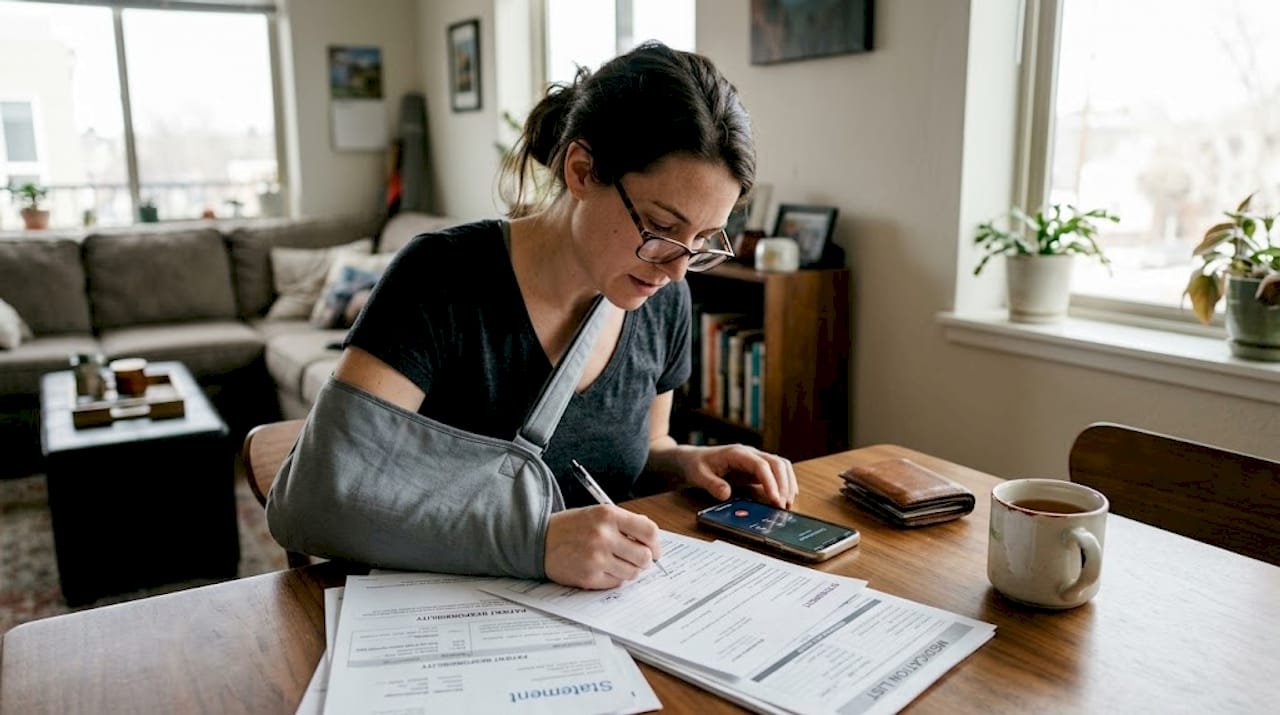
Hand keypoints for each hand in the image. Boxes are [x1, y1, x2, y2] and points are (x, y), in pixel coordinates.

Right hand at [544, 505, 662, 588]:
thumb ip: (625, 524)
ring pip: (633, 572)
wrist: (539, 540)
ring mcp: (596, 558)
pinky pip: (616, 582)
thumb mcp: (598, 514)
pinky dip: (614, 578)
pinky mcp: (589, 576)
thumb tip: (652, 542)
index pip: (649, 531)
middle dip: (645, 560)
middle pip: (645, 556)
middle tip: (637, 559)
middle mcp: (603, 535)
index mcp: (608, 515)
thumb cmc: (572, 527)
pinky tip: (602, 569)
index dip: (656, 544)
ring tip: (616, 563)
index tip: (655, 550)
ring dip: (629, 570)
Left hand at [679, 444, 797, 508]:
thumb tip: (725, 494)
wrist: (693, 459)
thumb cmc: (696, 465)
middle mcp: (750, 453)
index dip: (771, 482)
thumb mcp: (698, 475)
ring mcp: (755, 459)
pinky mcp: (757, 468)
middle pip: (776, 463)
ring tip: (787, 504)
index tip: (775, 499)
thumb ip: (711, 484)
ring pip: (781, 466)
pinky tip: (785, 497)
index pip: (761, 465)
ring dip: (788, 483)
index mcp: (737, 453)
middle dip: (784, 484)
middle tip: (784, 506)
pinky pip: (777, 472)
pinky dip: (785, 483)